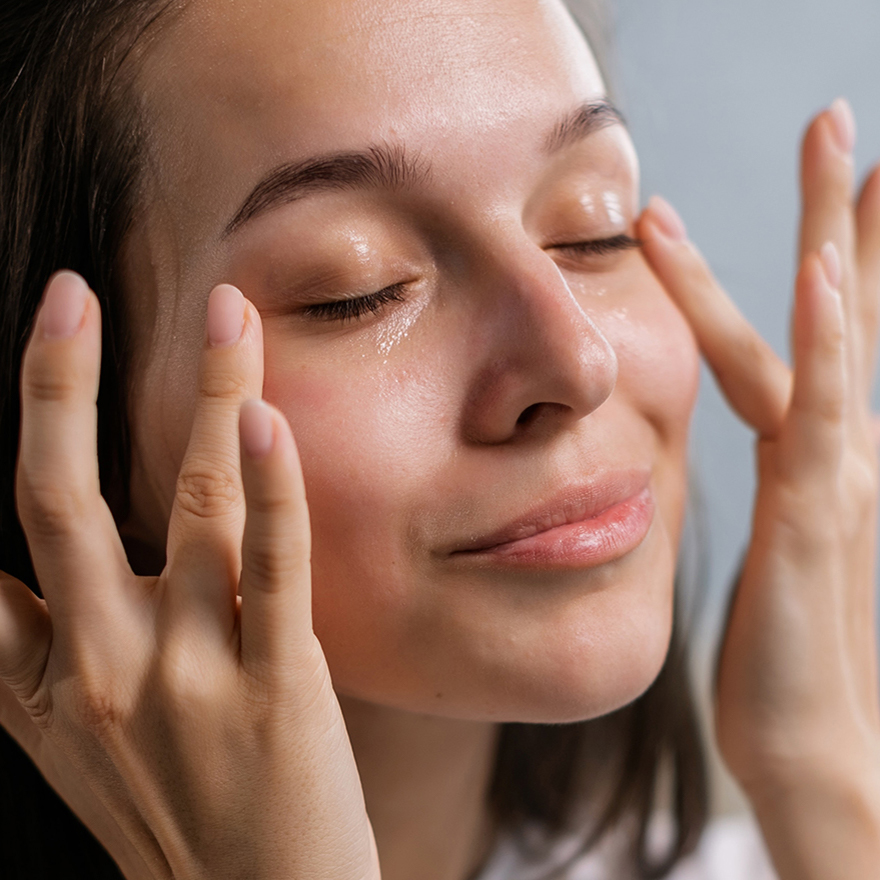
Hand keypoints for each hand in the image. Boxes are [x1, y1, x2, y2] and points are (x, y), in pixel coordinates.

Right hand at [0, 277, 378, 879]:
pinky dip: (270, 486)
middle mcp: (101, 670)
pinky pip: (273, 567)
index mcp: (41, 683)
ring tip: (226, 311)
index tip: (20, 355)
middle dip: (56, 386)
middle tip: (69, 295)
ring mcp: (189, 676)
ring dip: (207, 395)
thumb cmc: (174, 814)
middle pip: (55, 500)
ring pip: (189, 506)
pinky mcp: (278, 686)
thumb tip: (7, 572)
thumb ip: (40, 655)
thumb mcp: (77, 743)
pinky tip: (266, 417)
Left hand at [639, 100, 879, 877]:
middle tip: (839, 117)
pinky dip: (826, 346)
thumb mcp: (777, 545)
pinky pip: (816, 414)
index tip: (843, 180)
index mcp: (819, 451)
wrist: (802, 738)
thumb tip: (773, 451)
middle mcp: (839, 447)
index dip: (838, 252)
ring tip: (838, 145)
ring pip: (829, 336)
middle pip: (844, 304)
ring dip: (831, 240)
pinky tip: (824, 281)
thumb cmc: (781, 648)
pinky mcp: (813, 514)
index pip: (827, 330)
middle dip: (842, 212)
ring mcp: (835, 474)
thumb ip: (777, 486)